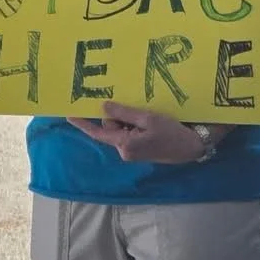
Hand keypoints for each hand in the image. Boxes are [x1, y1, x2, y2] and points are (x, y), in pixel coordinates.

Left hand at [68, 102, 205, 164]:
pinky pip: (129, 132)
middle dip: (119, 115)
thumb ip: (124, 113)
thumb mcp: (147, 118)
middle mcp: (124, 151)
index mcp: (124, 144)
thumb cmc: (171, 132)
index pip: (98, 133)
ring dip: (129, 119)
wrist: (191, 147)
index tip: (68, 115)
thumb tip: (104, 107)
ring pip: (120, 129)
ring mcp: (131, 151)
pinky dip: (134, 124)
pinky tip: (150, 121)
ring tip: (149, 117)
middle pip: (111, 127)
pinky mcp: (139, 149)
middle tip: (138, 109)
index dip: (82, 124)